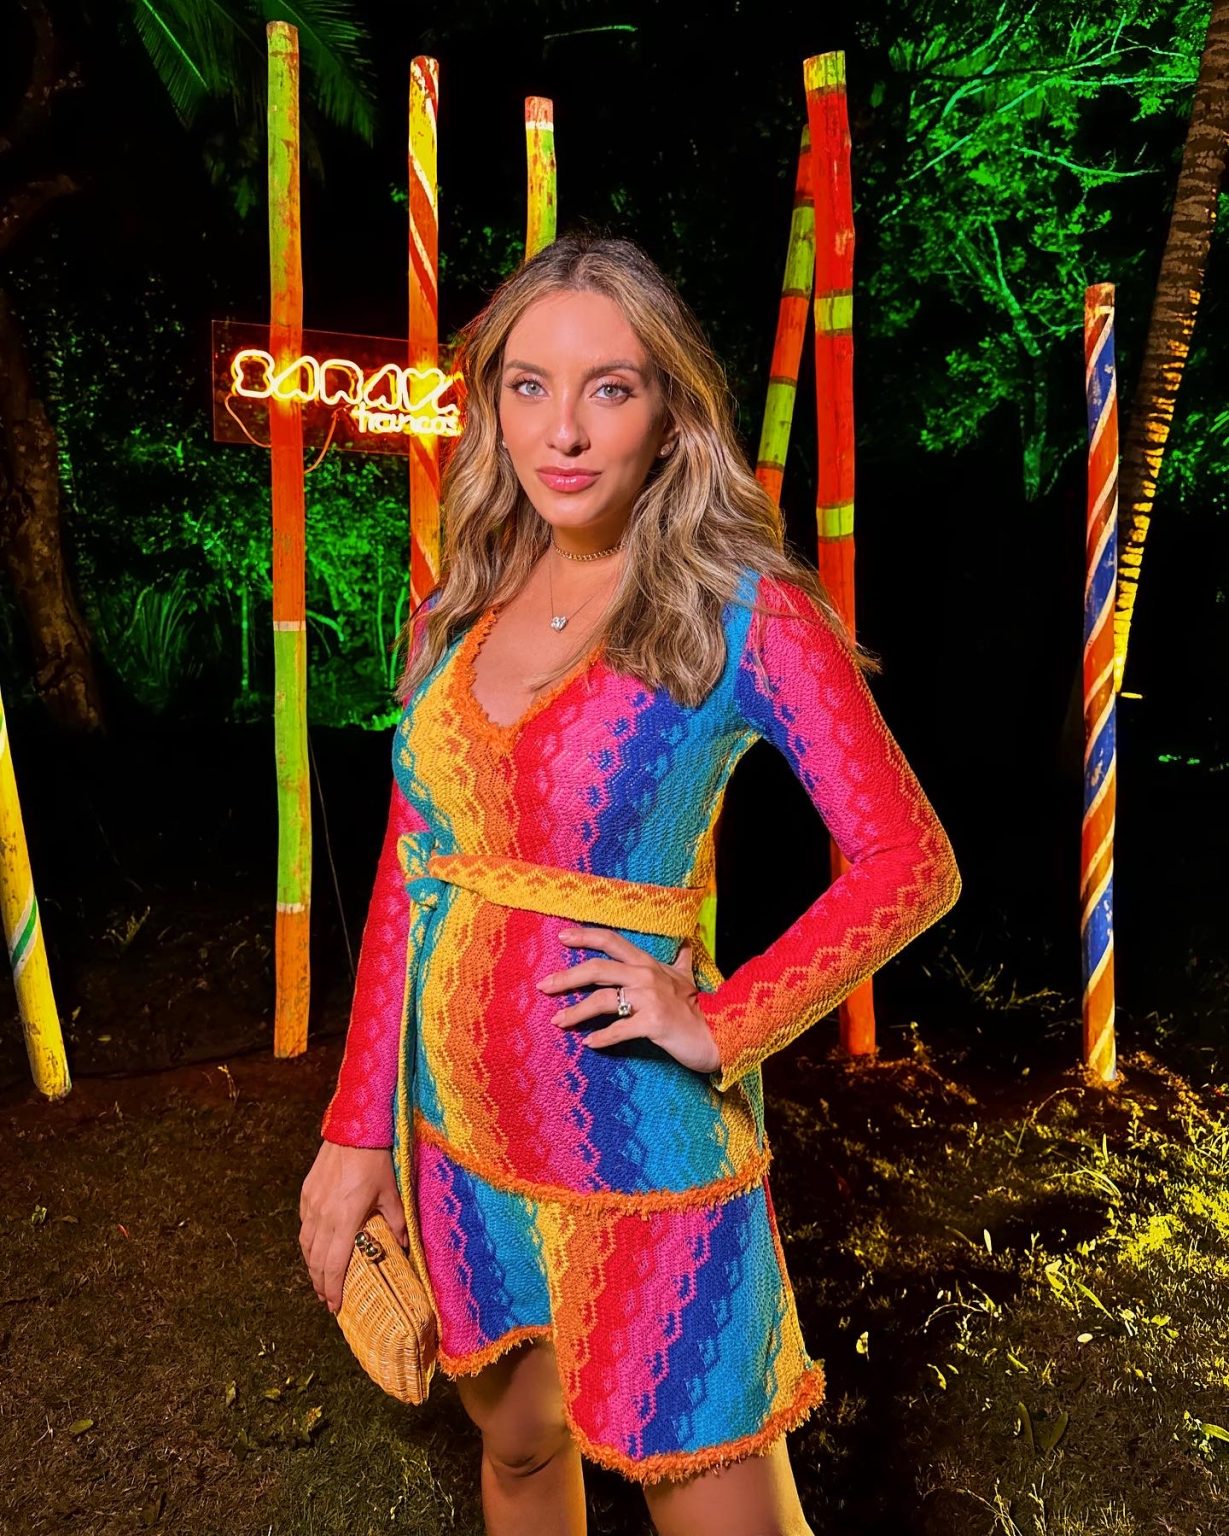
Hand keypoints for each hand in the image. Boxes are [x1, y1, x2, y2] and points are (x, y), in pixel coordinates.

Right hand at [299, 1142, 408, 1313]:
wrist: (353, 1130)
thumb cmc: (376, 1161)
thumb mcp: (392, 1193)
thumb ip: (396, 1222)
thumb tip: (404, 1246)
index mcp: (345, 1219)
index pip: (334, 1264)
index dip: (333, 1288)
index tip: (334, 1306)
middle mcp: (323, 1215)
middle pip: (316, 1260)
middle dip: (320, 1283)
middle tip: (327, 1299)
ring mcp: (312, 1204)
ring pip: (306, 1245)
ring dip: (311, 1266)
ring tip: (319, 1280)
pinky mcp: (306, 1193)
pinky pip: (304, 1226)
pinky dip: (308, 1243)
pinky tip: (315, 1248)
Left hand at [537, 924, 721, 1075]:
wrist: (718, 1034)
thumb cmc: (697, 1008)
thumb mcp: (687, 978)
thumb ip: (681, 960)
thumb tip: (686, 942)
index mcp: (647, 963)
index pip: (611, 941)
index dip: (585, 935)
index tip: (561, 936)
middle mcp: (646, 975)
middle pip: (597, 969)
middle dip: (566, 977)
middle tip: (543, 986)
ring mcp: (650, 999)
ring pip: (603, 1000)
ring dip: (576, 1012)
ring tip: (558, 1021)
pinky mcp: (653, 1023)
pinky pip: (620, 1029)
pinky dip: (602, 1038)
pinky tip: (589, 1044)